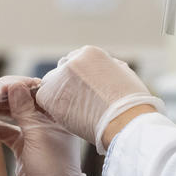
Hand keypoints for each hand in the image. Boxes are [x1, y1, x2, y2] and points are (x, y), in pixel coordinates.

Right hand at [0, 77, 91, 175]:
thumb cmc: (52, 167)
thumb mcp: (38, 135)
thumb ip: (25, 110)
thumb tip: (15, 85)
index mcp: (57, 116)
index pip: (37, 92)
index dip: (19, 86)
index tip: (2, 86)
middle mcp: (46, 122)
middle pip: (23, 102)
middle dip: (5, 98)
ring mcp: (34, 135)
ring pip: (13, 116)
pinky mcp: (23, 147)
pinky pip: (7, 131)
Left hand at [36, 45, 163, 153]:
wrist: (126, 122)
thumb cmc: (132, 104)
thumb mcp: (123, 74)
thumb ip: (106, 67)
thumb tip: (100, 68)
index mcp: (90, 53)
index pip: (75, 61)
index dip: (78, 78)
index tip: (84, 91)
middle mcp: (72, 61)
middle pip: (61, 72)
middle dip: (66, 85)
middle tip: (77, 103)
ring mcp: (60, 77)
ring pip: (51, 85)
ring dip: (59, 97)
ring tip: (75, 113)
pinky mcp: (51, 96)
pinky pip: (44, 99)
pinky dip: (52, 109)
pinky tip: (68, 117)